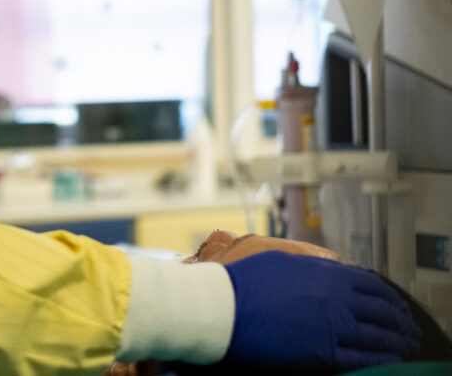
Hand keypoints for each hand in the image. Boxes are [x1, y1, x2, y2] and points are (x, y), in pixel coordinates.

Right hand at [223, 251, 420, 370]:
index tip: (394, 306)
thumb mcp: (281, 262)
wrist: (220, 306)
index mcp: (325, 272)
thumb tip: (329, 272)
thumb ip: (311, 269)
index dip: (389, 298)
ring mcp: (331, 325)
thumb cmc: (242, 283)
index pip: (373, 285)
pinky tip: (387, 364)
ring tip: (405, 350)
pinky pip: (363, 361)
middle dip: (400, 323)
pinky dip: (381, 362)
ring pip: (379, 338)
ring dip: (397, 344)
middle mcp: (335, 297)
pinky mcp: (322, 353)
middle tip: (407, 332)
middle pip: (383, 312)